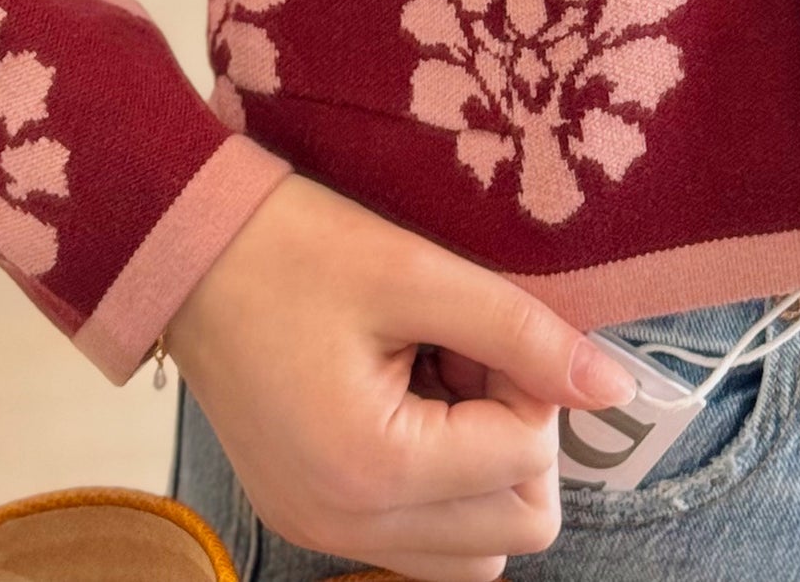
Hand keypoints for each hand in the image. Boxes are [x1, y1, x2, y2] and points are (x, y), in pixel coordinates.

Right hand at [164, 172, 636, 581]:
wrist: (182, 252)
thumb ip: (523, 331)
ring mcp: (324, 532)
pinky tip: (404, 400)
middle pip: (517, 529)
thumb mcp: (415, 271)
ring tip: (436, 377)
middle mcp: (348, 525)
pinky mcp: (309, 518)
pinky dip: (438, 484)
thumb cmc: (293, 248)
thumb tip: (617, 388)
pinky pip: (417, 540)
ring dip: (481, 469)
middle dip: (516, 434)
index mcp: (376, 469)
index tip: (482, 324)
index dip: (529, 381)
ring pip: (474, 552)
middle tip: (468, 352)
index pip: (530, 461)